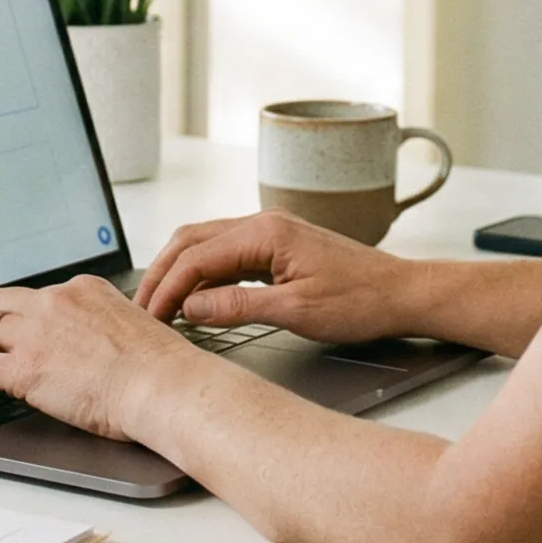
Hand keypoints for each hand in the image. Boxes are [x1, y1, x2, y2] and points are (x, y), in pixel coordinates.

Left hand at [0, 276, 207, 441]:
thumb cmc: (162, 368)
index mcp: (82, 290)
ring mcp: (36, 333)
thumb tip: (97, 346)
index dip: (19, 316)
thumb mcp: (134, 328)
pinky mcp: (24, 368)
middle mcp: (55, 302)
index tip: (14, 329)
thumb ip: (107, 328)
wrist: (165, 386)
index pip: (36, 296)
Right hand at [134, 212, 420, 345]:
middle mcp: (263, 224)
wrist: (401, 293)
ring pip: (205, 244)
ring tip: (158, 305)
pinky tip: (194, 299)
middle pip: (191, 241)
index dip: (167, 289)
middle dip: (161, 274)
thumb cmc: (360, 301)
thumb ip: (238, 307)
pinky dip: (202, 274)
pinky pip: (225, 254)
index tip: (149, 319)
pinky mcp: (276, 247)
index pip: (196, 257)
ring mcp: (269, 233)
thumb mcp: (296, 312)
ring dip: (179, 272)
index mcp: (265, 233)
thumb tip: (190, 308)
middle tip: (141, 310)